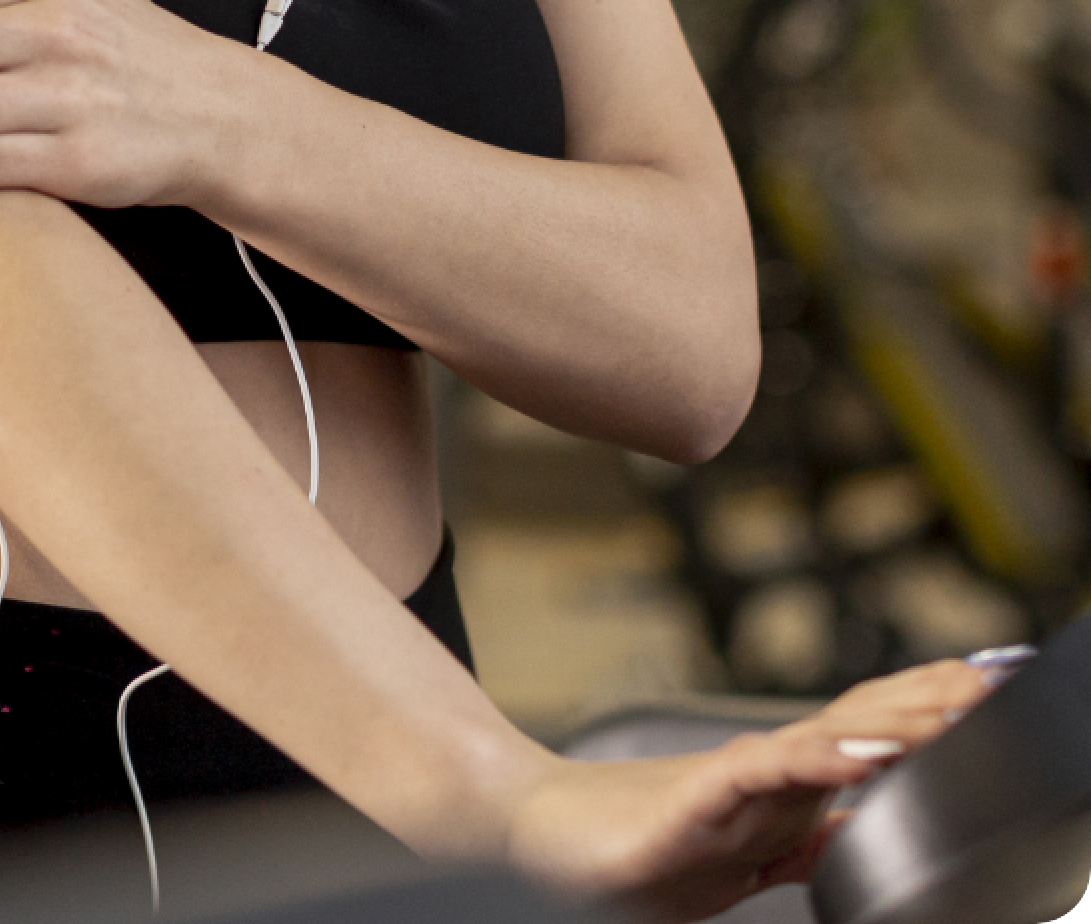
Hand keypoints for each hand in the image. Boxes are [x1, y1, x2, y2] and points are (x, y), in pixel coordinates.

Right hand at [501, 658, 993, 921]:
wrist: (538, 834)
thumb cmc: (626, 846)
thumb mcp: (732, 857)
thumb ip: (794, 841)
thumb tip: (850, 829)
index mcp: (776, 786)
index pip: (866, 736)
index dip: (926, 712)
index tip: (984, 687)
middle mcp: (764, 770)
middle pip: (862, 724)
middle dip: (932, 703)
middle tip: (994, 676)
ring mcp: (734, 778)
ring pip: (829, 737)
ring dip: (897, 720)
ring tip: (955, 705)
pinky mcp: (699, 796)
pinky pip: (771, 774)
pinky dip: (822, 761)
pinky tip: (864, 757)